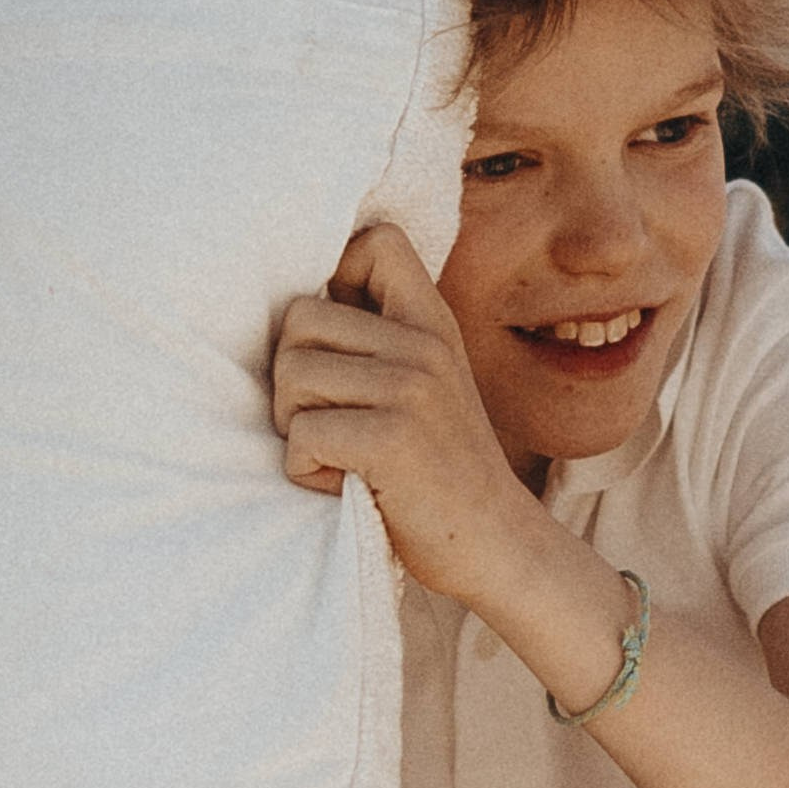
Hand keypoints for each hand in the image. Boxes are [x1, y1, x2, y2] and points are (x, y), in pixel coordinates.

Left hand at [272, 222, 532, 602]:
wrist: (497, 546)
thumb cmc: (440, 474)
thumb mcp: (427, 385)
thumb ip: (381, 338)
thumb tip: (295, 303)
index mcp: (432, 322)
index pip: (374, 241)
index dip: (332, 278)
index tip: (339, 344)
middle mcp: (425, 344)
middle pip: (299, 318)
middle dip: (291, 379)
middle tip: (329, 424)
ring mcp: (412, 389)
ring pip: (290, 374)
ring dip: (294, 427)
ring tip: (338, 455)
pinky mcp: (392, 438)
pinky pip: (301, 435)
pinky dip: (306, 471)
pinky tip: (344, 485)